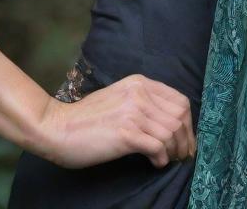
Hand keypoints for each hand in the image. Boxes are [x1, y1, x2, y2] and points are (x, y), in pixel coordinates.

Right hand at [37, 73, 195, 168]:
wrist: (58, 127)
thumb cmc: (87, 118)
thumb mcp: (119, 98)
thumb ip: (142, 102)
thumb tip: (167, 122)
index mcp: (140, 83)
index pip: (179, 100)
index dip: (187, 123)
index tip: (185, 139)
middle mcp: (140, 93)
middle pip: (180, 116)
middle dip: (185, 139)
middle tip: (182, 156)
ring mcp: (133, 112)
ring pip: (171, 132)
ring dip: (174, 151)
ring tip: (168, 160)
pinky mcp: (126, 133)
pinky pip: (158, 146)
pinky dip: (162, 158)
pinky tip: (155, 163)